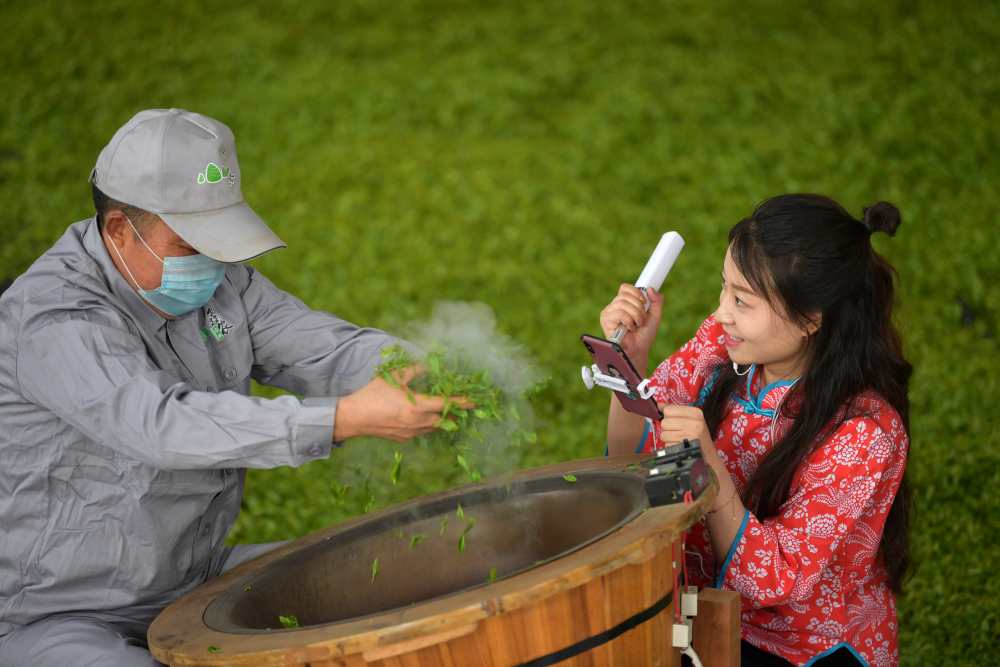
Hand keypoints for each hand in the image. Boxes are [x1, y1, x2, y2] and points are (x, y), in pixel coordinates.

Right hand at [333, 366, 471, 442]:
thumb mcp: (393, 377)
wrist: (353, 417)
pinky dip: (426, 425)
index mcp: (417, 406)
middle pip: (444, 420)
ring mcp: (411, 433)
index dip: (462, 402)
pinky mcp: (403, 439)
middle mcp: (418, 422)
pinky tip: (421, 418)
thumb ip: (413, 370)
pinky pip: (421, 432)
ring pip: (434, 428)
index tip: (475, 401)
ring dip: (440, 420)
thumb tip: (427, 364)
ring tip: (441, 411)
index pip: (447, 404)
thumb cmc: (372, 394)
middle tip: (458, 405)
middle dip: (453, 413)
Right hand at [599, 284, 662, 358]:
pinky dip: (628, 320)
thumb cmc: (644, 335)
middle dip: (638, 307)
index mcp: (624, 303)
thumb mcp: (655, 315)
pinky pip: (619, 312)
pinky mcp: (605, 320)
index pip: (625, 288)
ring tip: (636, 325)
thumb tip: (650, 289)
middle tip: (641, 319)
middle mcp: (614, 306)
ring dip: (635, 315)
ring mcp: (608, 313)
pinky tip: (629, 328)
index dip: (636, 293)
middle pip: (625, 295)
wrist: (639, 350)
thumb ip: (656, 301)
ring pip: (622, 303)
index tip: (644, 303)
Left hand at [659, 405, 716, 459]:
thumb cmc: (698, 436)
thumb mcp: (691, 419)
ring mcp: (689, 437)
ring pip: (663, 434)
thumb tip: (659, 404)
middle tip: (678, 432)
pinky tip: (679, 446)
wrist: (708, 454)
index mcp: (696, 413)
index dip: (668, 416)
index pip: (668, 410)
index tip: (674, 420)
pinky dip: (670, 447)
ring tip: (679, 439)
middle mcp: (694, 424)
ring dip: (668, 438)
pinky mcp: (684, 448)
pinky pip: (666, 445)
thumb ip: (675, 410)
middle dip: (668, 428)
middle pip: (664, 422)